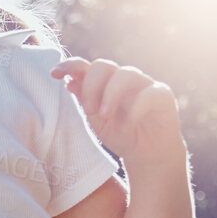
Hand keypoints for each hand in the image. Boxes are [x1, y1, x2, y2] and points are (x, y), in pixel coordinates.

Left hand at [51, 58, 186, 165]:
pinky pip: (149, 93)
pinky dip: (134, 109)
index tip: (54, 73)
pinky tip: (126, 125)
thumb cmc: (119, 133)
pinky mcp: (162, 96)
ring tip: (104, 116)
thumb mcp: (95, 120)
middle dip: (91, 86)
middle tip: (89, 109)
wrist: (146, 152)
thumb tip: (68, 81)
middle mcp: (123, 79)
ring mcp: (144, 84)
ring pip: (126, 74)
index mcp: (104, 83)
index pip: (86, 66)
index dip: (70, 65)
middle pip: (104, 66)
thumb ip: (84, 100)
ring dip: (110, 95)